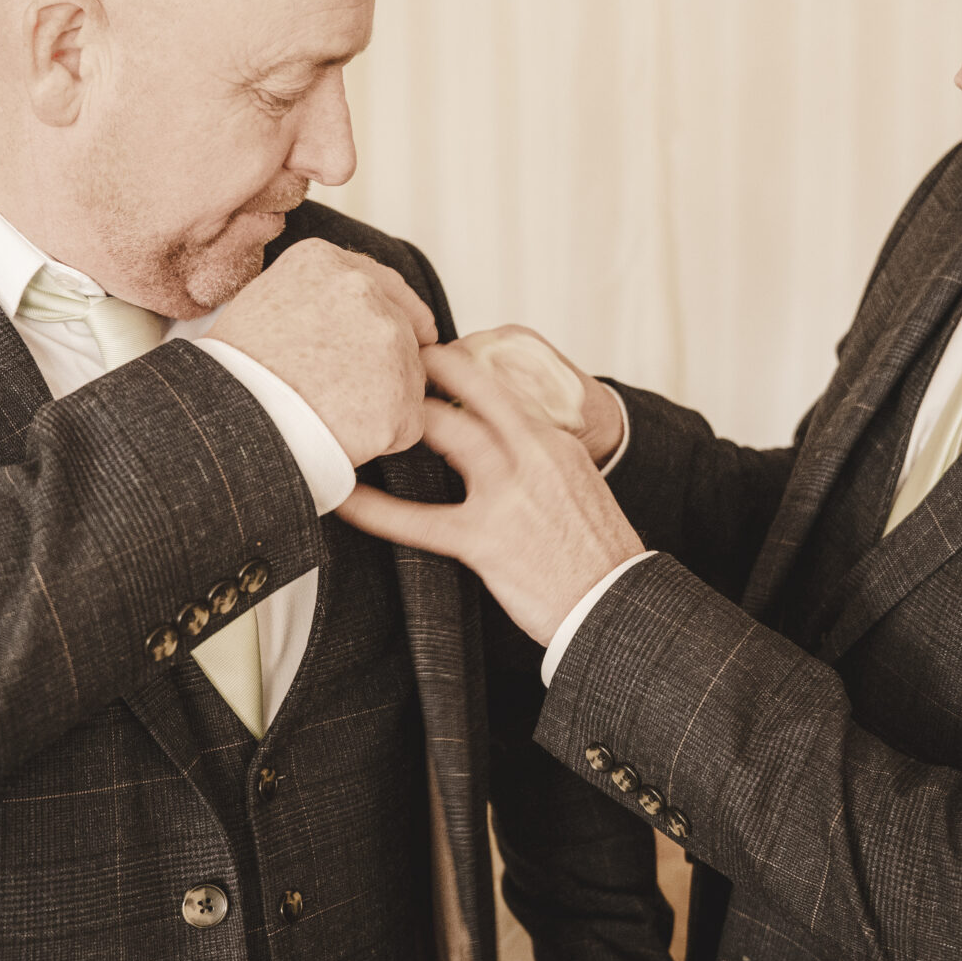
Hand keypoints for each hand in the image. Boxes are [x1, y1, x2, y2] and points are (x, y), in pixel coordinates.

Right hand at [208, 239, 435, 465]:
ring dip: (383, 399)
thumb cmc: (233, 370)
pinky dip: (384, 436)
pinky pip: (406, 422)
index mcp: (327, 264)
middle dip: (385, 362)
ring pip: (408, 378)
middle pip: (401, 332)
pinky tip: (345, 438)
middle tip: (343, 391)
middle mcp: (364, 293)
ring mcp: (388, 345)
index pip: (386, 284)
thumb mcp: (266, 300)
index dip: (401, 310)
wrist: (228, 422)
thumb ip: (319, 295)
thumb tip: (358, 309)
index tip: (420, 328)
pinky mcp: (400, 400)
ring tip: (333, 415)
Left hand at [335, 342, 642, 641]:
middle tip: (385, 369)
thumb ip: (537, 456)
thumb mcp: (577, 483)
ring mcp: (508, 493)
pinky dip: (375, 509)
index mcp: (553, 440)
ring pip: (445, 432)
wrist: (616, 601)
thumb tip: (495, 442)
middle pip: (467, 393)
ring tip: (365, 409)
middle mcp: (532, 453)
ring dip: (402, 419)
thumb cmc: (596, 551)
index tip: (424, 359)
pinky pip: (417, 519)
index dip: (454, 367)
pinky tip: (344, 499)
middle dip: (421, 376)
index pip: (496, 387)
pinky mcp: (486, 539)